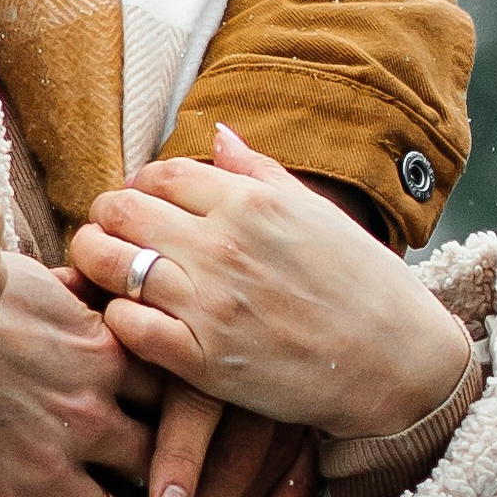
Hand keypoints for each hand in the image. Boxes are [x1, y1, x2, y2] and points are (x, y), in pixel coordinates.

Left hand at [71, 125, 473, 443]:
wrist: (398, 363)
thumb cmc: (362, 283)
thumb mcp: (315, 213)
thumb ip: (258, 171)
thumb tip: (218, 133)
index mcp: (249, 203)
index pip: (158, 174)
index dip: (140, 186)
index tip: (144, 204)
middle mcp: (222, 246)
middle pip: (119, 210)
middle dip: (108, 218)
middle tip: (116, 236)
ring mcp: (208, 304)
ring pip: (108, 264)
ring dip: (98, 263)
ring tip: (111, 272)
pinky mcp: (201, 360)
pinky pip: (125, 325)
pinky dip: (119, 318)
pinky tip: (137, 318)